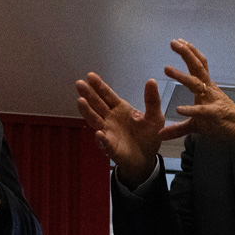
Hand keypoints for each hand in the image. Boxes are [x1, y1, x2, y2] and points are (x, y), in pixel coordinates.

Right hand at [76, 70, 184, 186]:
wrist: (147, 158)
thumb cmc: (148, 136)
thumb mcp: (155, 116)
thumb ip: (152, 100)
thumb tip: (151, 81)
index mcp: (120, 109)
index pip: (107, 95)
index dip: (99, 86)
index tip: (90, 76)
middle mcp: (111, 119)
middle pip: (97, 105)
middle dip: (88, 94)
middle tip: (79, 84)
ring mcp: (109, 132)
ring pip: (95, 120)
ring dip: (88, 111)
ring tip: (81, 101)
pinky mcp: (112, 148)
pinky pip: (106, 143)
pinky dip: (102, 139)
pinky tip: (99, 133)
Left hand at [161, 39, 234, 149]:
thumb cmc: (221, 122)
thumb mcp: (195, 125)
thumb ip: (178, 128)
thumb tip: (160, 134)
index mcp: (206, 87)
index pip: (198, 65)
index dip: (189, 52)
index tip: (179, 41)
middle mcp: (209, 90)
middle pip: (197, 67)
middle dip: (186, 54)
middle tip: (174, 43)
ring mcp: (212, 100)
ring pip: (196, 84)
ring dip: (182, 76)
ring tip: (167, 68)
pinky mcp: (214, 114)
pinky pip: (201, 110)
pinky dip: (190, 109)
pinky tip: (179, 109)